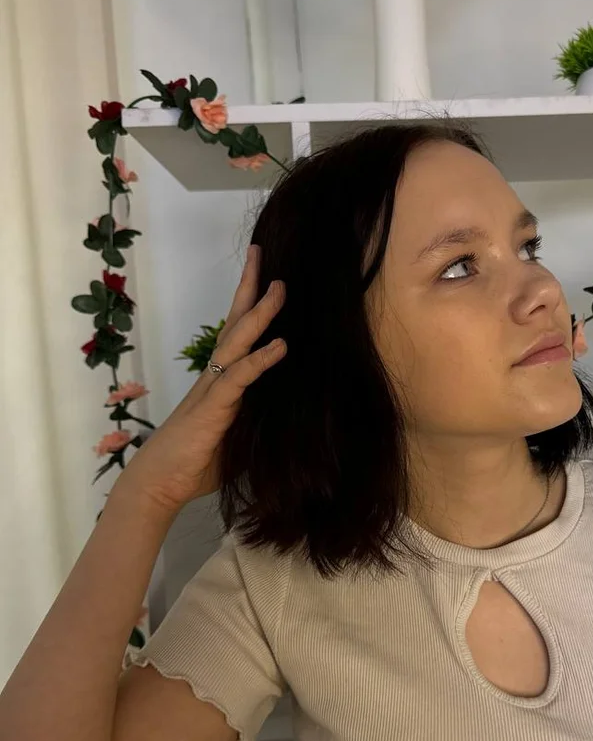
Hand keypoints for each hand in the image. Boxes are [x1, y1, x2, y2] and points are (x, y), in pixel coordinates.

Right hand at [115, 244, 285, 513]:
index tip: (265, 278)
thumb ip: (257, 427)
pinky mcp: (214, 408)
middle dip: (249, 288)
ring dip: (259, 313)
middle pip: (234, 324)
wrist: (158, 487)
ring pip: (237, 341)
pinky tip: (282, 344)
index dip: (251, 308)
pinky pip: (240, 377)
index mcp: (219, 384)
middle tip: (260, 253)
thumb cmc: (193, 467)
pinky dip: (262, 359)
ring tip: (279, 285)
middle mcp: (214, 378)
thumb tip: (288, 426)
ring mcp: (213, 390)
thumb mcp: (237, 445)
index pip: (237, 337)